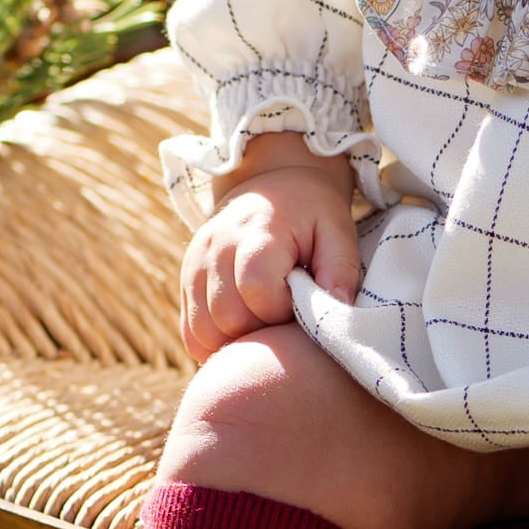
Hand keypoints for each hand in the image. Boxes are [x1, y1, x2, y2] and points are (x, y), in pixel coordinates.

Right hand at [179, 139, 361, 362]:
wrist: (271, 185)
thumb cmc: (310, 213)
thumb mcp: (337, 231)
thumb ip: (341, 270)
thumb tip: (339, 311)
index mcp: (256, 232)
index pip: (257, 290)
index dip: (282, 310)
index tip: (299, 301)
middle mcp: (216, 245)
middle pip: (227, 316)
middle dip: (260, 329)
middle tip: (283, 314)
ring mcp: (195, 262)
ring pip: (203, 330)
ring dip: (236, 340)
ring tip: (264, 321)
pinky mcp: (187, 279)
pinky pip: (190, 332)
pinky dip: (214, 342)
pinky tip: (241, 333)